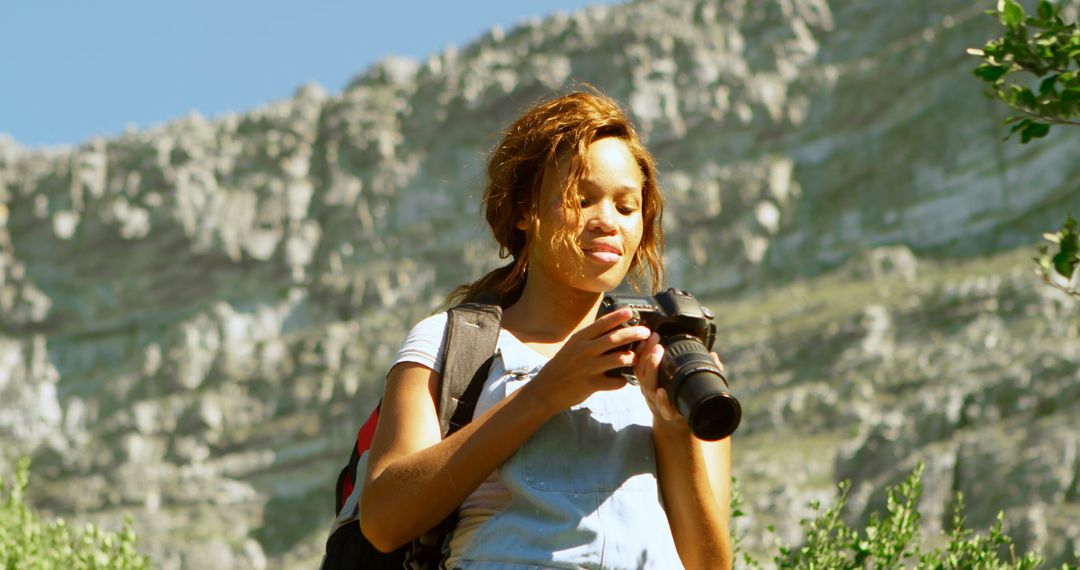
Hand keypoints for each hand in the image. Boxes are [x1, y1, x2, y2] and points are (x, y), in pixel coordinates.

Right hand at [527, 309, 652, 412]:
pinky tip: (624, 380)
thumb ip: (590, 338)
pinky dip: (622, 381)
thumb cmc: (563, 365)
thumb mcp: (572, 346)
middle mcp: (585, 351)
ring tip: (637, 357)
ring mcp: (588, 368)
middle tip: (646, 332)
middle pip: (614, 339)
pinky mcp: (591, 384)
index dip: (618, 317)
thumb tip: (611, 327)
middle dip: (633, 334)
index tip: (631, 312)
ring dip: (632, 357)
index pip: (602, 324)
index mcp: (580, 339)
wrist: (547, 388)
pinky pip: (614, 382)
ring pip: (618, 359)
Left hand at [635, 334, 725, 436]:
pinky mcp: (642, 382)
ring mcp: (647, 392)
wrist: (670, 418)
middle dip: (652, 367)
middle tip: (659, 349)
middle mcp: (657, 402)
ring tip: (654, 339)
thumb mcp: (699, 398)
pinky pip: (637, 368)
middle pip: (649, 386)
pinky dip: (639, 355)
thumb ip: (710, 379)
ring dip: (646, 355)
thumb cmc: (686, 406)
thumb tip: (714, 358)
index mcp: (671, 412)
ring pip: (641, 375)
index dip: (662, 402)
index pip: (665, 409)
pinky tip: (644, 342)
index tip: (661, 391)